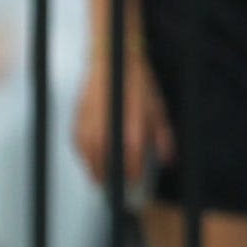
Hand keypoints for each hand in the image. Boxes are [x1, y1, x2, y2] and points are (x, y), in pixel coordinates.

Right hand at [71, 54, 170, 187]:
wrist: (115, 59)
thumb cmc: (138, 84)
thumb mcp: (158, 110)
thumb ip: (164, 139)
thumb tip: (168, 162)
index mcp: (133, 128)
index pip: (130, 162)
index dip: (131, 176)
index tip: (134, 183)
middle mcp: (110, 128)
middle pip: (105, 163)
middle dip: (110, 177)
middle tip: (114, 187)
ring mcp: (92, 122)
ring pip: (88, 155)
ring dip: (93, 169)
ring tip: (99, 178)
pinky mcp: (79, 116)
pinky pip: (78, 143)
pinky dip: (83, 154)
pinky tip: (88, 158)